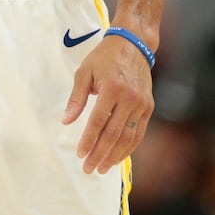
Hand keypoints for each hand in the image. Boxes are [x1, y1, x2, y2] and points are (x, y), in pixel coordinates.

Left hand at [63, 34, 153, 174]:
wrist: (133, 45)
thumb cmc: (104, 58)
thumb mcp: (84, 73)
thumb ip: (76, 98)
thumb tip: (66, 122)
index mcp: (112, 88)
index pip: (99, 121)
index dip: (89, 140)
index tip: (80, 155)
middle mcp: (130, 98)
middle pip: (114, 134)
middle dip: (100, 154)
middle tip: (88, 168)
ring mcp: (141, 104)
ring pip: (128, 137)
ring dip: (114, 156)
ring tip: (102, 168)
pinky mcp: (148, 107)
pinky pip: (139, 133)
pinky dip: (128, 148)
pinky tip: (118, 157)